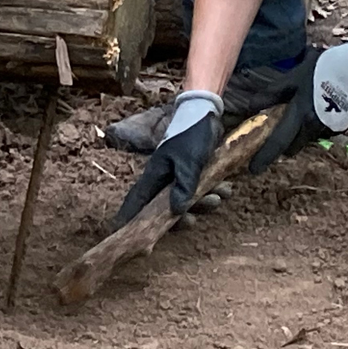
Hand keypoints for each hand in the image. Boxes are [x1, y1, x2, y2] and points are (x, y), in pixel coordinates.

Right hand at [111, 91, 223, 227]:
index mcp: (154, 175)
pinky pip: (198, 190)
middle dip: (181, 216)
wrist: (206, 113)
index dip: (130, 219)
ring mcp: (176, 176)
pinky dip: (210, 192)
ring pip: (184, 200)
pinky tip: (225, 190)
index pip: (137, 202)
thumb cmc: (191, 135)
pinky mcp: (190, 173)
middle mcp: (162, 179)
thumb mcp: (189, 163)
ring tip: (220, 196)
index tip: (123, 235)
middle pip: (164, 208)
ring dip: (202, 202)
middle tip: (193, 220)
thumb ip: (183, 188)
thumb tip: (177, 213)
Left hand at [246, 35, 347, 176]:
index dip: (264, 156)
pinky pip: (317, 132)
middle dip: (281, 145)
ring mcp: (328, 129)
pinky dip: (310, 126)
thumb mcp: (294, 77)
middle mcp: (313, 127)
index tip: (253, 169)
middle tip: (272, 136)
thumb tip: (252, 106)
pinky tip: (312, 109)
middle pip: (292, 146)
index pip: (279, 141)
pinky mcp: (339, 126)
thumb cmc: (323, 69)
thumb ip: (273, 93)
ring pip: (305, 139)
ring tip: (294, 116)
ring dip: (296, 134)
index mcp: (300, 114)